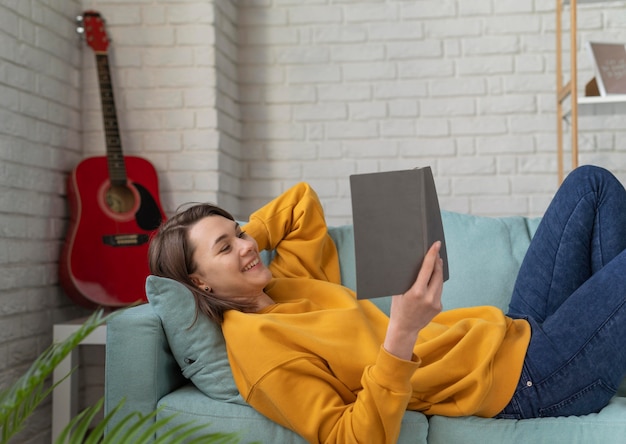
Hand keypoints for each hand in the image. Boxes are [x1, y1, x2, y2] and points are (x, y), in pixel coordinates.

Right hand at [383, 241, 443, 360]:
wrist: (405, 328)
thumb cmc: (398, 308)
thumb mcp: (398, 292)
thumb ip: (407, 280)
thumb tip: (412, 263)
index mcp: (417, 292)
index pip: (427, 269)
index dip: (432, 255)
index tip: (436, 245)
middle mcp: (428, 297)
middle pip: (437, 274)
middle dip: (437, 262)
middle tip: (436, 252)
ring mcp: (435, 303)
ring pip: (440, 282)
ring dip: (439, 271)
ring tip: (437, 262)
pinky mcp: (439, 307)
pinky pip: (439, 291)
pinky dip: (436, 283)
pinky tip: (434, 278)